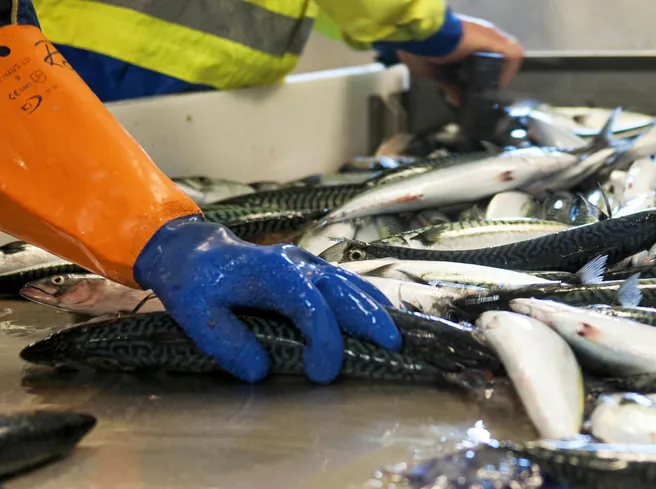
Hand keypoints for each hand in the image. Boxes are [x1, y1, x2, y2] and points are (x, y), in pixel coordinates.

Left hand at [133, 216, 399, 382]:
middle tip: (393, 346)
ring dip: (374, 308)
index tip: (323, 374)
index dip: (324, 341)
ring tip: (396, 332)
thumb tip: (261, 370)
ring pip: (350, 284)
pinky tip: (380, 313)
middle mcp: (297, 263)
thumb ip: (228, 343)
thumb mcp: (197, 315)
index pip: (311, 308)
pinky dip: (365, 298)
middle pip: (343, 291)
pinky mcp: (310, 268)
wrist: (191, 250)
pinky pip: (345, 282)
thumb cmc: (194, 283)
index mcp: (272, 273)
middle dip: (370, 318)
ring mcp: (307, 262)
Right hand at [398, 16, 523, 105]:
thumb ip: (449, 85)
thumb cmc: (420, 48)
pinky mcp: (493, 39)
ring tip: (494, 88)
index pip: (485, 55)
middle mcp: (480, 35)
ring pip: (509, 54)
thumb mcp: (435, 72)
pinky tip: (498, 83)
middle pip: (499, 56)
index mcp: (466, 40)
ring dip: (504, 73)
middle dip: (496, 74)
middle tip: (487, 89)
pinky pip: (513, 55)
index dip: (486, 72)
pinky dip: (508, 70)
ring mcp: (488, 36)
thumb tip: (456, 100)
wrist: (420, 34)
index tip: (479, 87)